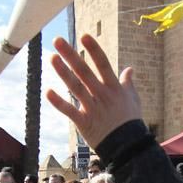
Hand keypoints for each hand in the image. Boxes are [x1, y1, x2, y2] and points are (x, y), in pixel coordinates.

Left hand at [46, 34, 142, 149]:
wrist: (128, 147)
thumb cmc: (131, 122)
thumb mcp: (134, 100)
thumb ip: (128, 83)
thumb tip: (130, 69)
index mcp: (114, 88)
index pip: (103, 64)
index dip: (94, 50)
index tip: (84, 36)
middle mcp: (102, 95)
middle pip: (84, 72)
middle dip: (71, 55)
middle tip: (58, 40)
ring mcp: (92, 108)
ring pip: (75, 87)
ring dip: (63, 72)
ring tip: (52, 58)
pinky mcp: (84, 122)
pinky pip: (70, 111)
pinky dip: (59, 102)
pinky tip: (48, 92)